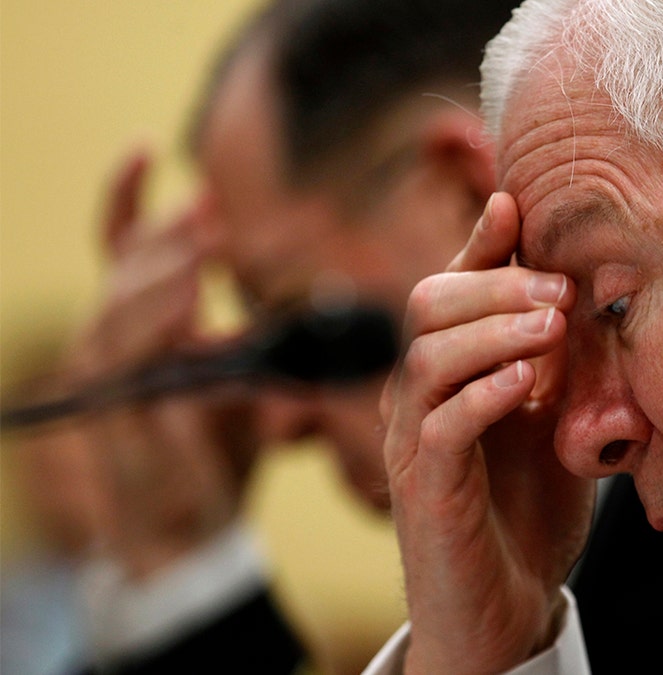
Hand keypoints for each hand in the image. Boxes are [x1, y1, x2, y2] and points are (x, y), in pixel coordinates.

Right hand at [15, 149, 258, 576]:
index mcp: (140, 325)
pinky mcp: (116, 412)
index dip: (126, 197)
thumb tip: (320, 295)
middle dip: (167, 232)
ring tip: (206, 241)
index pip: (120, 248)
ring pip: (120, 305)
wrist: (189, 530)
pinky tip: (192, 297)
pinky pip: (130, 357)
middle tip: (209, 208)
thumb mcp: (240, 381)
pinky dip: (158, 323)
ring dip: (165, 270)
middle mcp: (112, 342)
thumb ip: (258, 337)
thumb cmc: (217, 453)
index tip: (146, 147)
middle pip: (125, 268)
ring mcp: (108, 377)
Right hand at [381, 193, 591, 673]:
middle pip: (425, 304)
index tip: (517, 203)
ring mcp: (415, 442)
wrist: (508, 609)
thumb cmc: (532, 509)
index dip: (479, 241)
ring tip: (553, 328)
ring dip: (494, 330)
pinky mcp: (426, 489)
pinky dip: (483, 393)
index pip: (450, 287)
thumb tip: (595, 295)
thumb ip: (560, 362)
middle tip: (560, 291)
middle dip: (495, 283)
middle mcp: (418, 397)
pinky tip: (526, 386)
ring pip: (427, 355)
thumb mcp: (554, 420)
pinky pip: (441, 424)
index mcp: (449, 371)